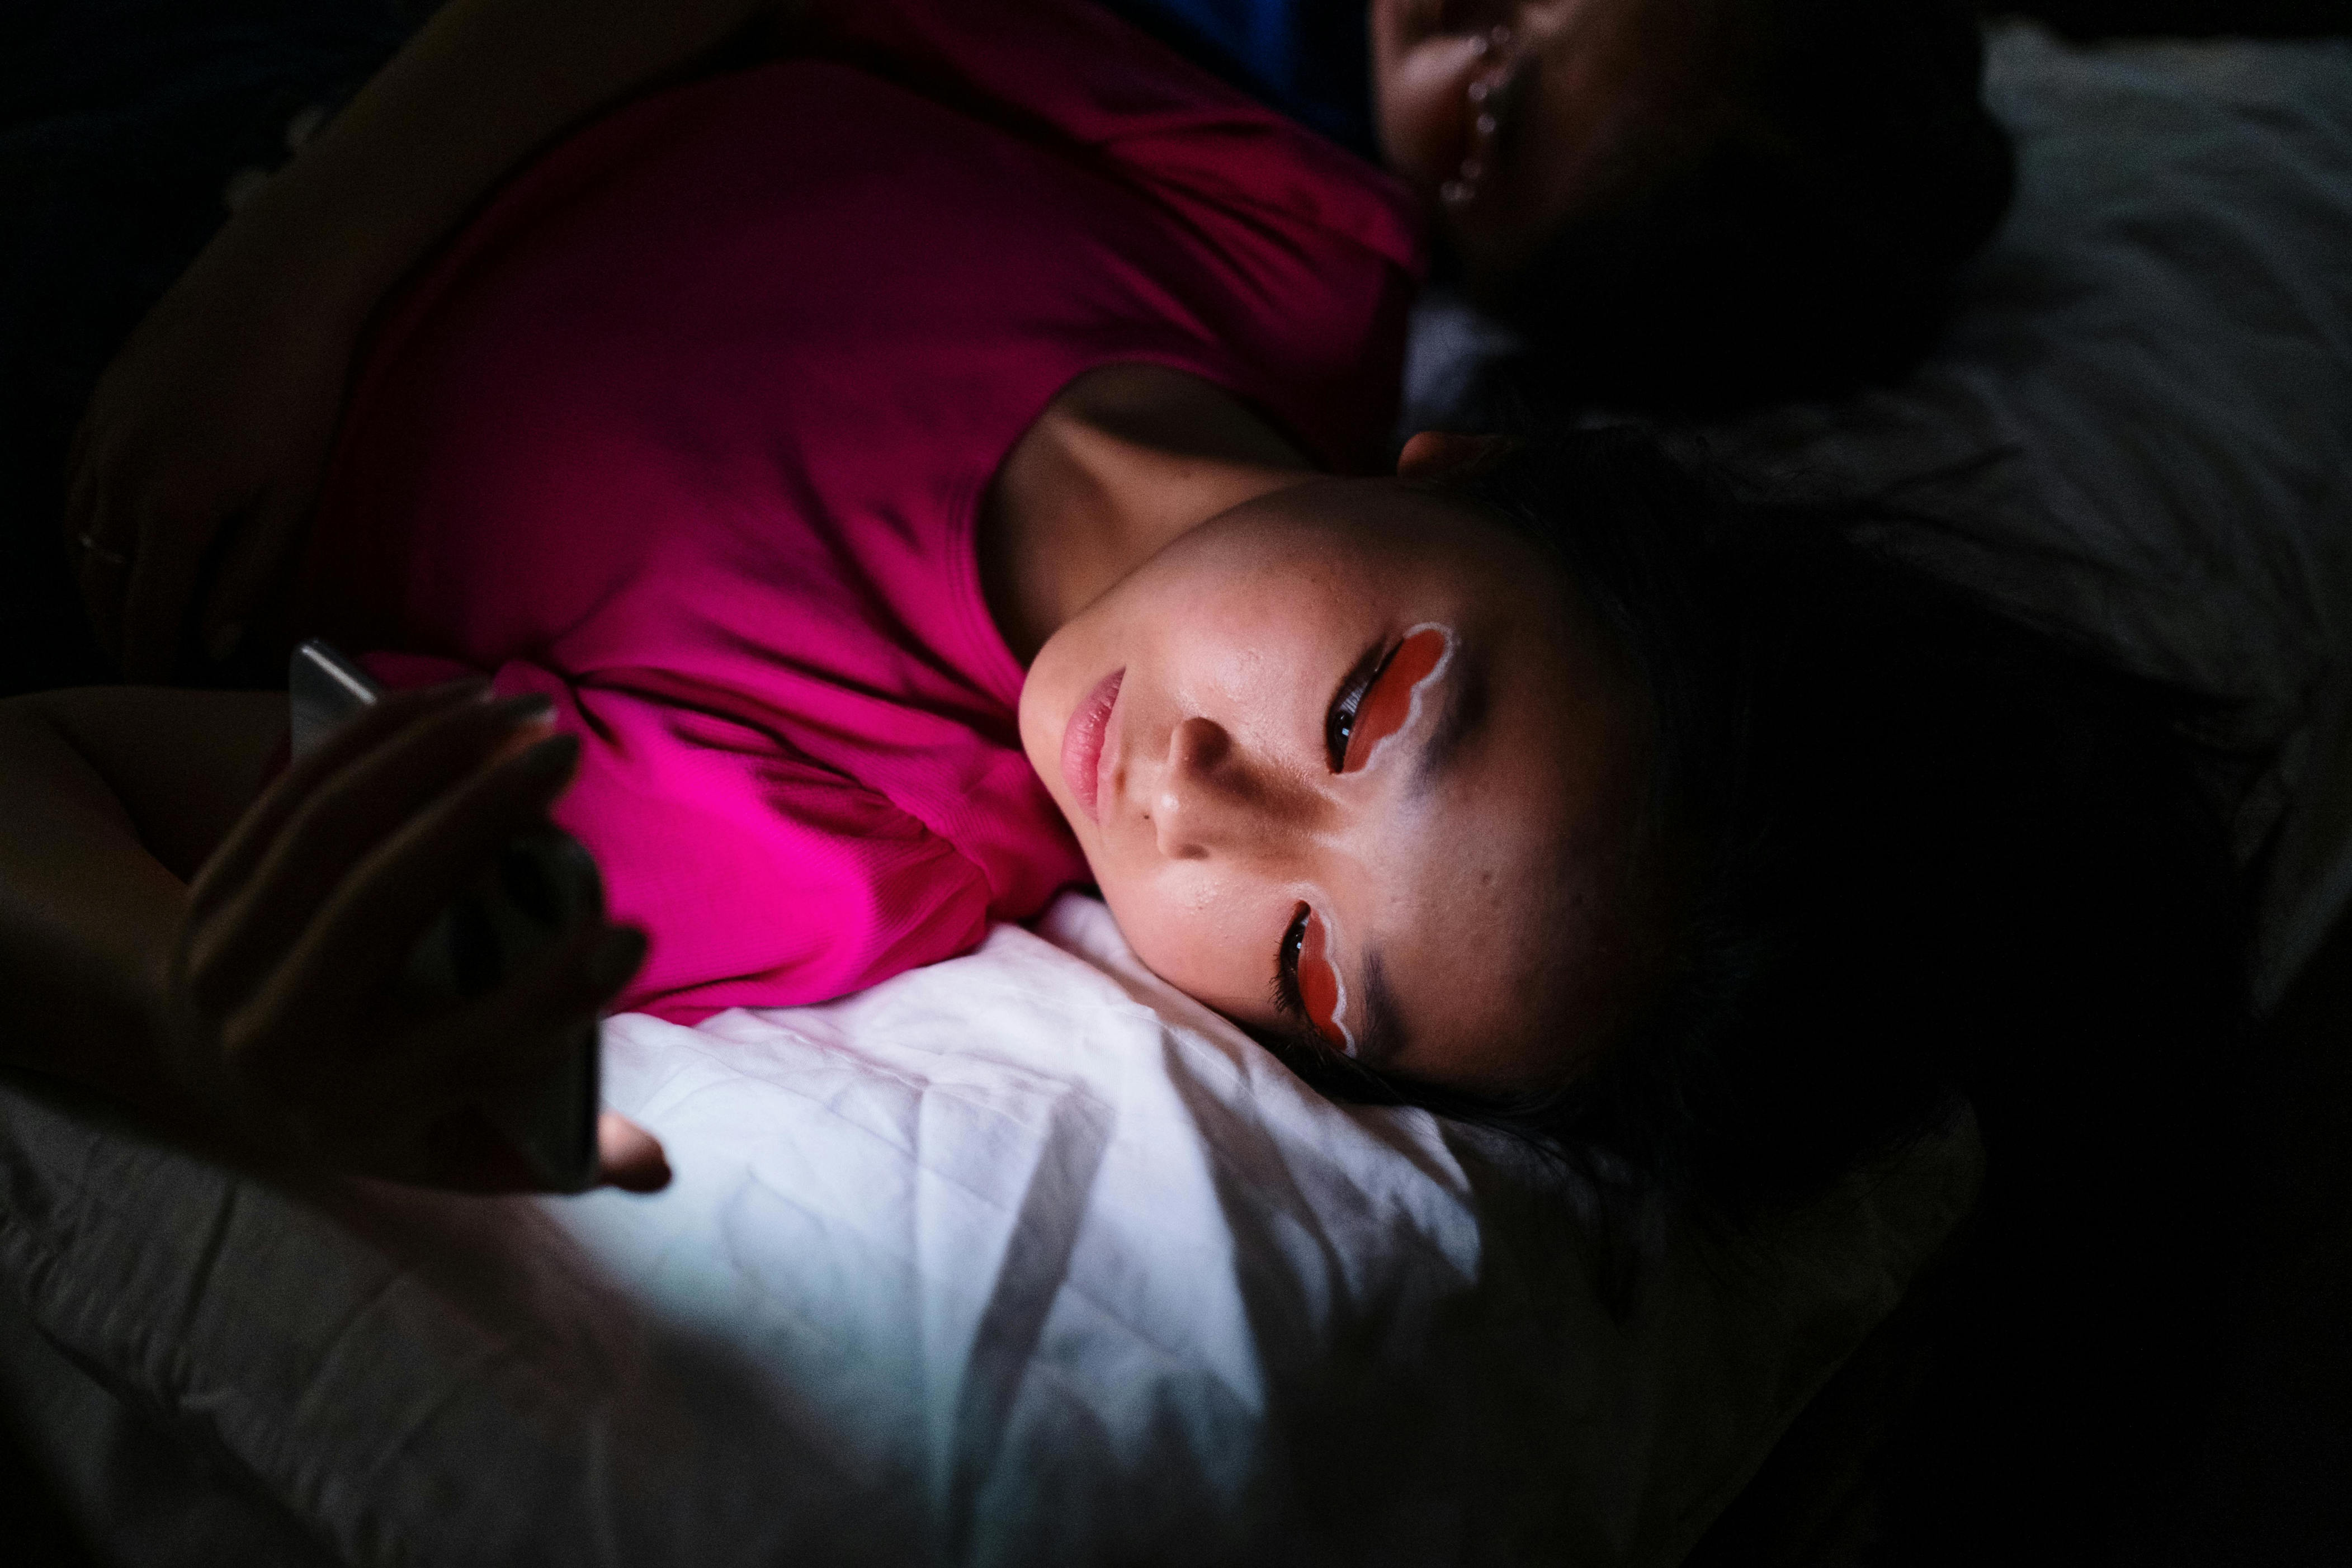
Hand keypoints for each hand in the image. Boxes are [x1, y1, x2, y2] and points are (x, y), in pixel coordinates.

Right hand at [63, 220, 357, 680]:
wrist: (270, 287)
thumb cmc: (300, 395)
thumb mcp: (292, 497)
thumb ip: (250, 575)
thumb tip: (212, 640)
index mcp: (172, 510)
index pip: (146, 612)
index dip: (147, 658)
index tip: (154, 687)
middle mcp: (117, 478)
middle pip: (100, 581)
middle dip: (115, 630)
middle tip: (135, 666)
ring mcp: (97, 438)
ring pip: (76, 536)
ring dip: (94, 582)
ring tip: (119, 616)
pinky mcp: (96, 406)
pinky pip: (73, 486)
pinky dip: (83, 528)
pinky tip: (105, 542)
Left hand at [159, 679, 668, 1191]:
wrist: (194, 1061)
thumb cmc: (361, 1099)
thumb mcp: (443, 1151)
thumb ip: (548, 1155)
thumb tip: (656, 1170)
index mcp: (351, 1110)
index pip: (463, 1052)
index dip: (551, 1001)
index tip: (629, 938)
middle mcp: (273, 1035)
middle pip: (380, 907)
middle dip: (480, 817)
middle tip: (567, 756)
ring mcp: (226, 953)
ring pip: (331, 830)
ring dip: (432, 754)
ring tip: (521, 711)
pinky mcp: (210, 886)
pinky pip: (295, 791)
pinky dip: (378, 736)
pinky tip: (456, 701)